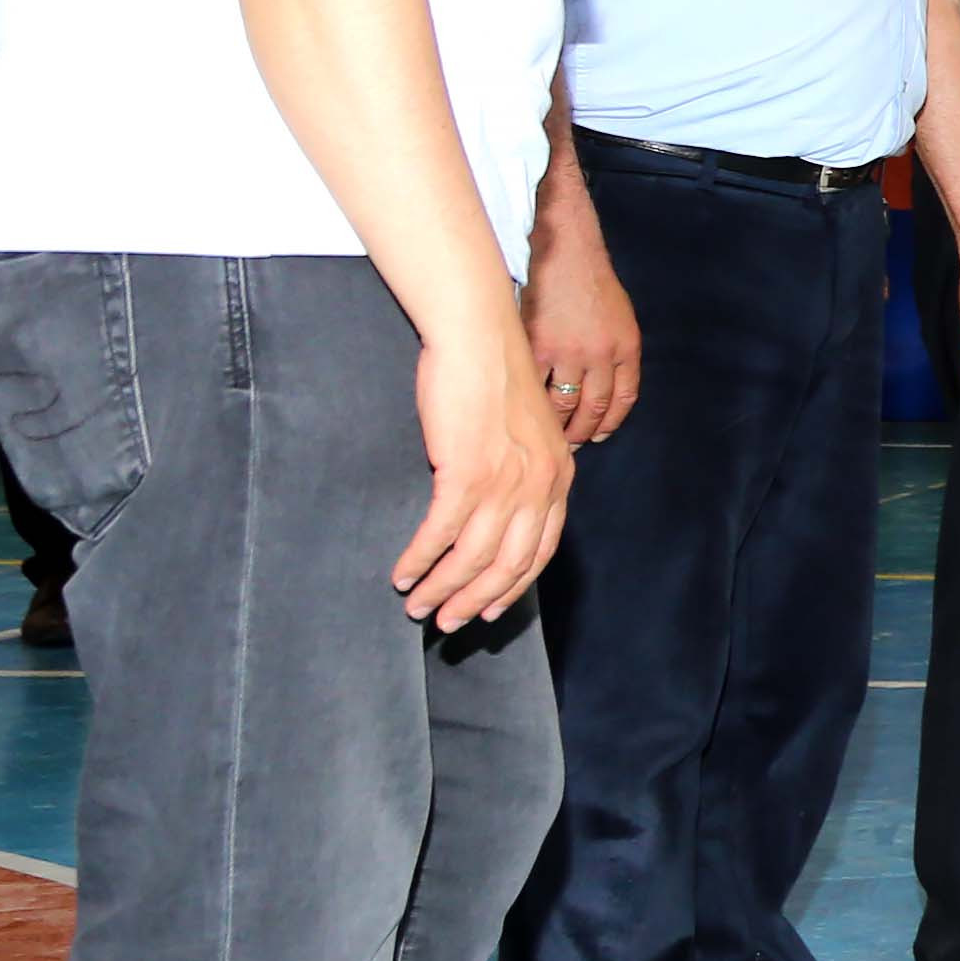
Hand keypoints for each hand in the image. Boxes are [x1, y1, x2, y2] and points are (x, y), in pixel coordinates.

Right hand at [397, 316, 574, 630]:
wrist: (480, 338)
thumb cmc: (494, 378)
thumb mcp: (529, 431)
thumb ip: (525, 470)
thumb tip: (502, 506)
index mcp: (558, 478)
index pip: (540, 551)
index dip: (512, 586)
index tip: (489, 610)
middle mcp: (539, 487)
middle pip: (508, 565)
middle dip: (474, 600)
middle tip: (447, 623)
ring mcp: (505, 483)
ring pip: (472, 557)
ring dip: (441, 588)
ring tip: (417, 606)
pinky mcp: (466, 474)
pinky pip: (440, 533)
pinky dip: (418, 559)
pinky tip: (401, 573)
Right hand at [523, 230, 639, 450]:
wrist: (563, 249)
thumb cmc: (589, 281)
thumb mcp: (620, 317)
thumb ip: (616, 353)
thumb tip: (605, 391)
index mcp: (626, 348)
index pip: (623, 400)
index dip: (609, 424)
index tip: (598, 436)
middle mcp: (602, 355)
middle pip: (593, 410)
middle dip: (581, 433)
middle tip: (569, 445)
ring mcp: (568, 353)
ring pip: (562, 406)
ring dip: (556, 427)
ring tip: (547, 435)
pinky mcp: (536, 347)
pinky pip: (535, 388)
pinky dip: (531, 406)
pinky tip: (525, 413)